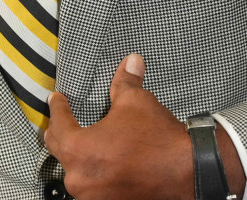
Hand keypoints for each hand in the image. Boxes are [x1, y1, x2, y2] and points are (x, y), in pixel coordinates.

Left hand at [44, 53, 244, 199]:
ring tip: (82, 145)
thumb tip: (131, 61)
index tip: (56, 100)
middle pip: (60, 151)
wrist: (189, 172)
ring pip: (75, 173)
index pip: (58, 125)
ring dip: (77, 158)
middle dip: (60, 133)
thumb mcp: (136, 103)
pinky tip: (101, 165)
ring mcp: (93, 197)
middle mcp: (79, 179)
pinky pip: (92, 187)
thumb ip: (125, 82)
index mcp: (79, 150)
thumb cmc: (157, 138)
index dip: (57, 108)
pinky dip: (93, 174)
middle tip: (61, 121)